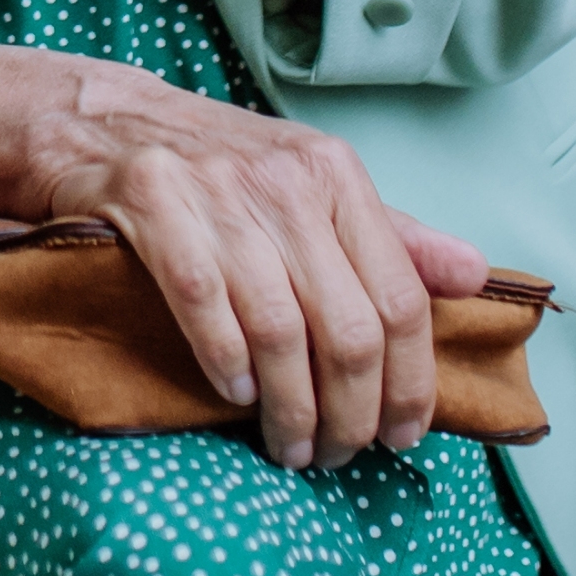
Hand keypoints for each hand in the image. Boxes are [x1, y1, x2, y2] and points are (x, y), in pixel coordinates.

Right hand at [26, 59, 490, 468]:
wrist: (99, 119)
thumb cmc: (217, 169)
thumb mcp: (313, 187)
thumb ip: (392, 237)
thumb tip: (475, 275)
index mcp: (337, 175)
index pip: (402, 299)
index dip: (410, 384)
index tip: (400, 436)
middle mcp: (285, 178)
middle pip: (348, 328)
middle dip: (350, 414)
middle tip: (336, 456)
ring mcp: (215, 187)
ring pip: (280, 328)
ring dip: (290, 407)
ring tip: (288, 445)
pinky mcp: (149, 198)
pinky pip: (203, 299)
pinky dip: (225, 360)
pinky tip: (234, 393)